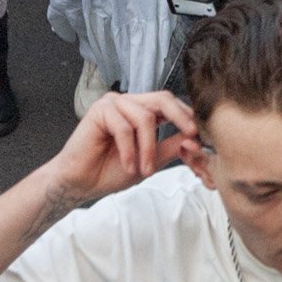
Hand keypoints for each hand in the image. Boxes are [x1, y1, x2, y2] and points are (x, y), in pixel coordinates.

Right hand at [48, 89, 197, 201]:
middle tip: (192, 136)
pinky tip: (128, 166)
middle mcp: (130, 102)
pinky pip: (124, 128)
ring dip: (147, 148)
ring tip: (144, 170)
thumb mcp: (150, 160)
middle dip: (180, 117)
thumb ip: (171, 146)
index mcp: (143, 110)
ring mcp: (114, 104)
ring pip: (144, 118)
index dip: (187, 117)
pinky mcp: (99, 110)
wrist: (81, 183)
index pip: (171, 104)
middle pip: (162, 99)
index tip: (201, 135)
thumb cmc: (111, 170)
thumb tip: (195, 139)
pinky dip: (129, 150)